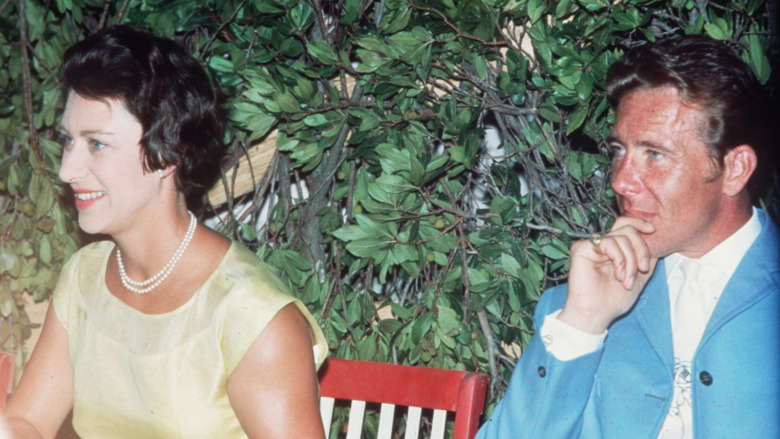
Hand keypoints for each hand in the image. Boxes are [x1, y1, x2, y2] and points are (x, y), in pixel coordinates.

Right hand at [558, 217, 657, 333]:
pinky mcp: (582, 248)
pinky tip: (617, 275)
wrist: (597, 313)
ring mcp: (592, 246)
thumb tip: (656, 240)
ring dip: (630, 261)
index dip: (639, 223)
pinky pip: (607, 242)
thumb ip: (647, 258)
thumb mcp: (639, 277)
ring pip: (621, 237)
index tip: (652, 230)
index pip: (625, 225)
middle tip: (643, 269)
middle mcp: (602, 245)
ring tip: (626, 280)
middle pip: (627, 229)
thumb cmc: (614, 300)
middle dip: (641, 249)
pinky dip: (619, 258)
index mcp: (614, 249)